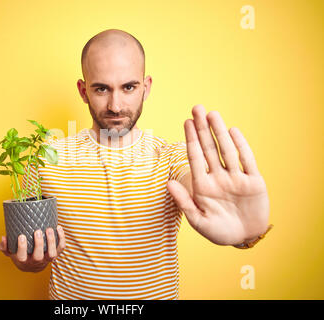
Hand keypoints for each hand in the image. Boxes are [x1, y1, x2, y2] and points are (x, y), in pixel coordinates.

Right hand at [0, 225, 65, 272]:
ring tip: (49, 229)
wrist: (32, 265)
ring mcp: (47, 259)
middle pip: (38, 256)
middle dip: (39, 243)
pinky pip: (60, 248)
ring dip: (52, 241)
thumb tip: (3, 238)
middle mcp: (36, 261)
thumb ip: (4, 246)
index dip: (22, 247)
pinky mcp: (55, 254)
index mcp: (24, 261)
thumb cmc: (21, 255)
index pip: (22, 257)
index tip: (21, 236)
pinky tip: (58, 227)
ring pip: (52, 254)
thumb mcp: (10, 252)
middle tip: (38, 231)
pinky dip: (61, 238)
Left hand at [167, 105, 269, 245]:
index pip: (195, 157)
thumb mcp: (198, 220)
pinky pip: (247, 160)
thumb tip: (167, 184)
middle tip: (197, 108)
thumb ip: (184, 202)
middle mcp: (219, 177)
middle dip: (203, 129)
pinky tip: (233, 131)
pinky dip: (241, 146)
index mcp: (203, 185)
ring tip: (212, 114)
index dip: (191, 139)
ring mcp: (236, 178)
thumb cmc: (219, 231)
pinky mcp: (254, 182)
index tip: (186, 122)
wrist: (244, 238)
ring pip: (227, 150)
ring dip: (220, 132)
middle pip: (209, 148)